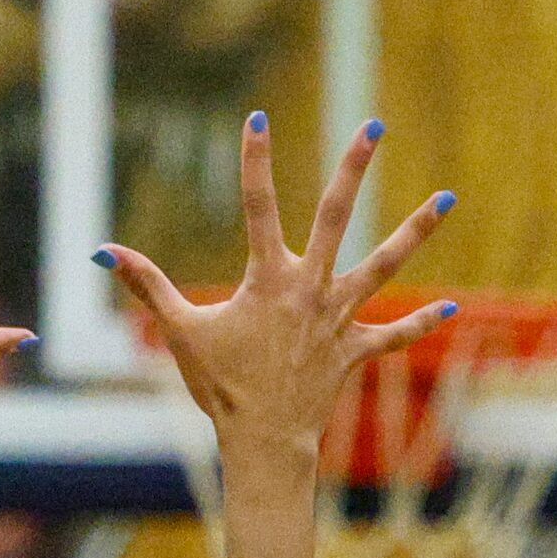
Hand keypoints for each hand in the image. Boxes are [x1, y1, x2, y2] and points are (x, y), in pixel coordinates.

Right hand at [99, 113, 454, 464]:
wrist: (263, 439)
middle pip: (337, 217)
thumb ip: (147, 286)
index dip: (255, 161)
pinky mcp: (354, 349)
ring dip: (416, 229)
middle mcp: (310, 288)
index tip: (256, 118)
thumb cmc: (218, 385)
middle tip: (373, 125)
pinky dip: (420, 323)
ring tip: (446, 198)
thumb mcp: (178, 331)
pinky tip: (451, 308)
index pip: (258, 206)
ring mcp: (338, 317)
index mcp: (268, 279)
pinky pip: (393, 333)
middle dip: (353, 168)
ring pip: (384, 264)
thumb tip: (105, 253)